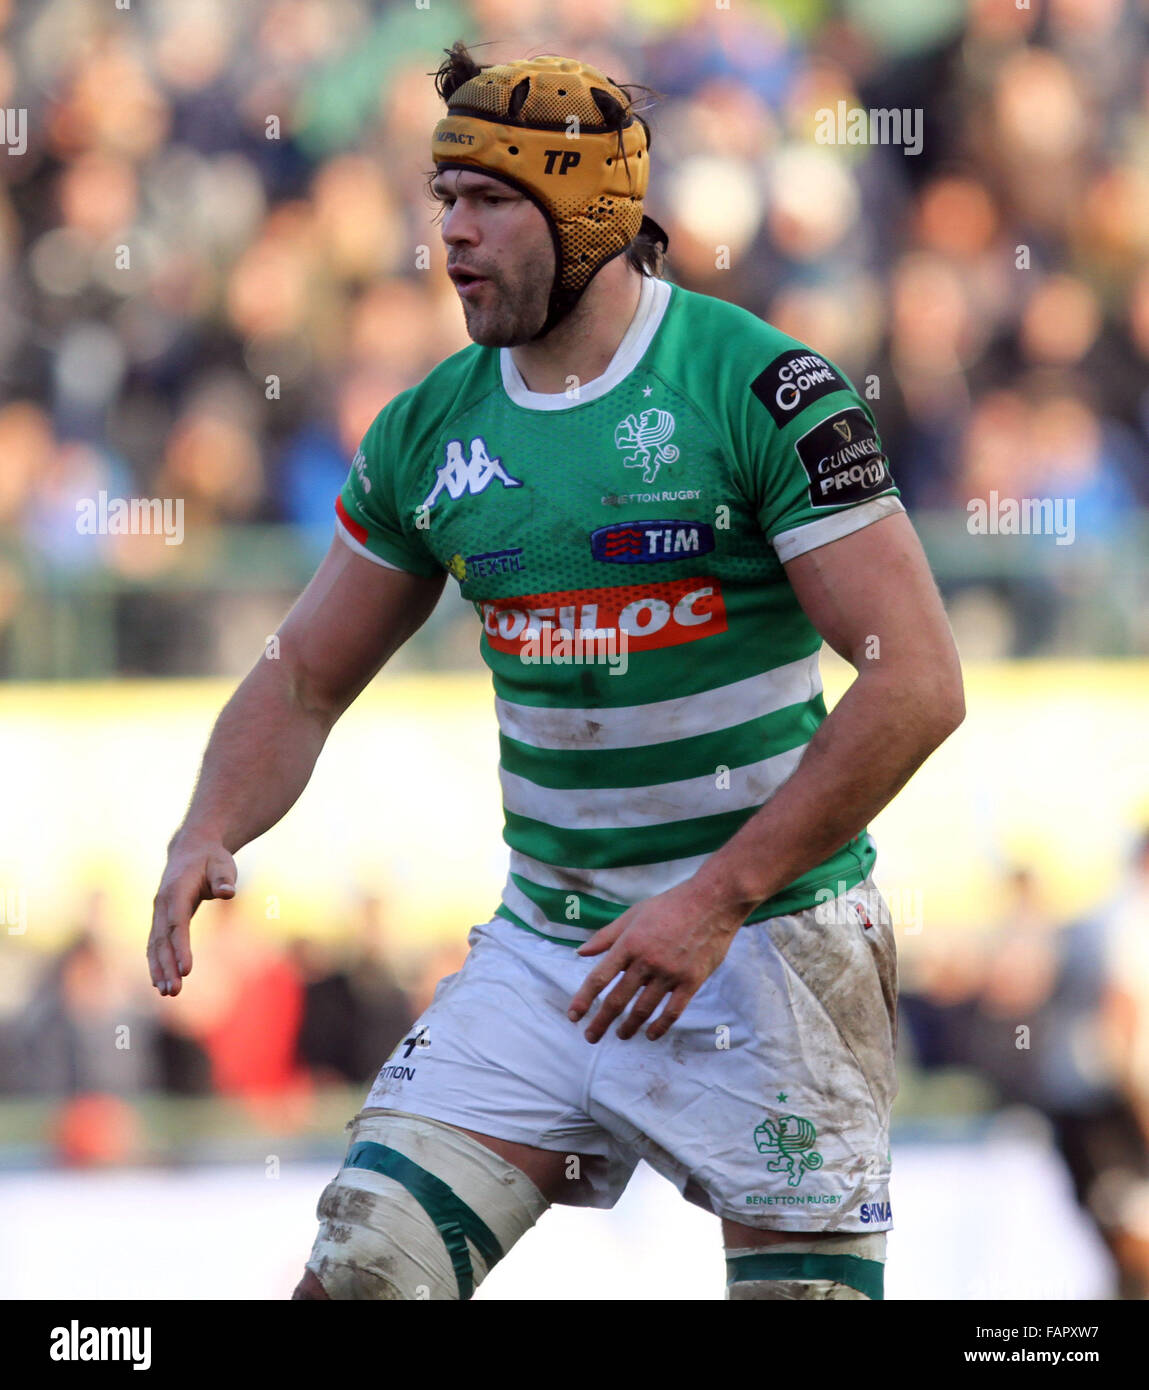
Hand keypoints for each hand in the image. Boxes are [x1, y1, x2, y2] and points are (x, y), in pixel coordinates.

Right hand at [147, 838, 236, 996]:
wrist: (191, 849)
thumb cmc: (212, 859)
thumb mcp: (223, 865)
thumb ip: (224, 879)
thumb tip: (228, 892)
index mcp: (176, 891)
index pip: (177, 924)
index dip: (180, 948)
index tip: (186, 970)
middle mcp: (162, 903)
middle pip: (162, 939)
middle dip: (167, 966)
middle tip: (173, 991)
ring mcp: (158, 912)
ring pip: (155, 944)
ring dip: (159, 969)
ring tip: (166, 992)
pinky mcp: (161, 918)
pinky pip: (155, 943)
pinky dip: (156, 962)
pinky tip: (159, 982)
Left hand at [566, 880, 743, 1042]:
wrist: (712, 902)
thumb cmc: (670, 905)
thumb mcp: (634, 914)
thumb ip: (606, 936)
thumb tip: (581, 953)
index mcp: (629, 943)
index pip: (600, 977)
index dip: (584, 999)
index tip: (573, 1015)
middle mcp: (647, 961)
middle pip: (618, 999)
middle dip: (601, 1021)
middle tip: (590, 1036)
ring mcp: (670, 973)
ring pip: (643, 1009)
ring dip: (629, 1027)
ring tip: (621, 1035)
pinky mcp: (691, 981)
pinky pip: (673, 1011)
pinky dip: (660, 1026)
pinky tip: (650, 1034)